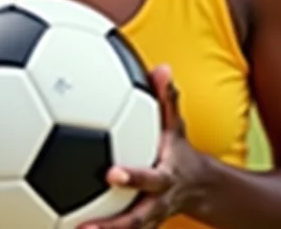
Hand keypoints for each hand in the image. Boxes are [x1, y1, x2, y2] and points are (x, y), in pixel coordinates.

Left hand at [79, 65, 209, 228]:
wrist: (196, 189)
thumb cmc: (176, 150)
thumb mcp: (176, 125)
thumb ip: (168, 98)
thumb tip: (163, 68)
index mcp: (164, 179)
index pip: (149, 179)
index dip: (133, 177)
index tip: (111, 173)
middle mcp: (153, 205)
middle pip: (134, 221)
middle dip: (112, 226)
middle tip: (83, 226)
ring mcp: (143, 221)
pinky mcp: (132, 227)